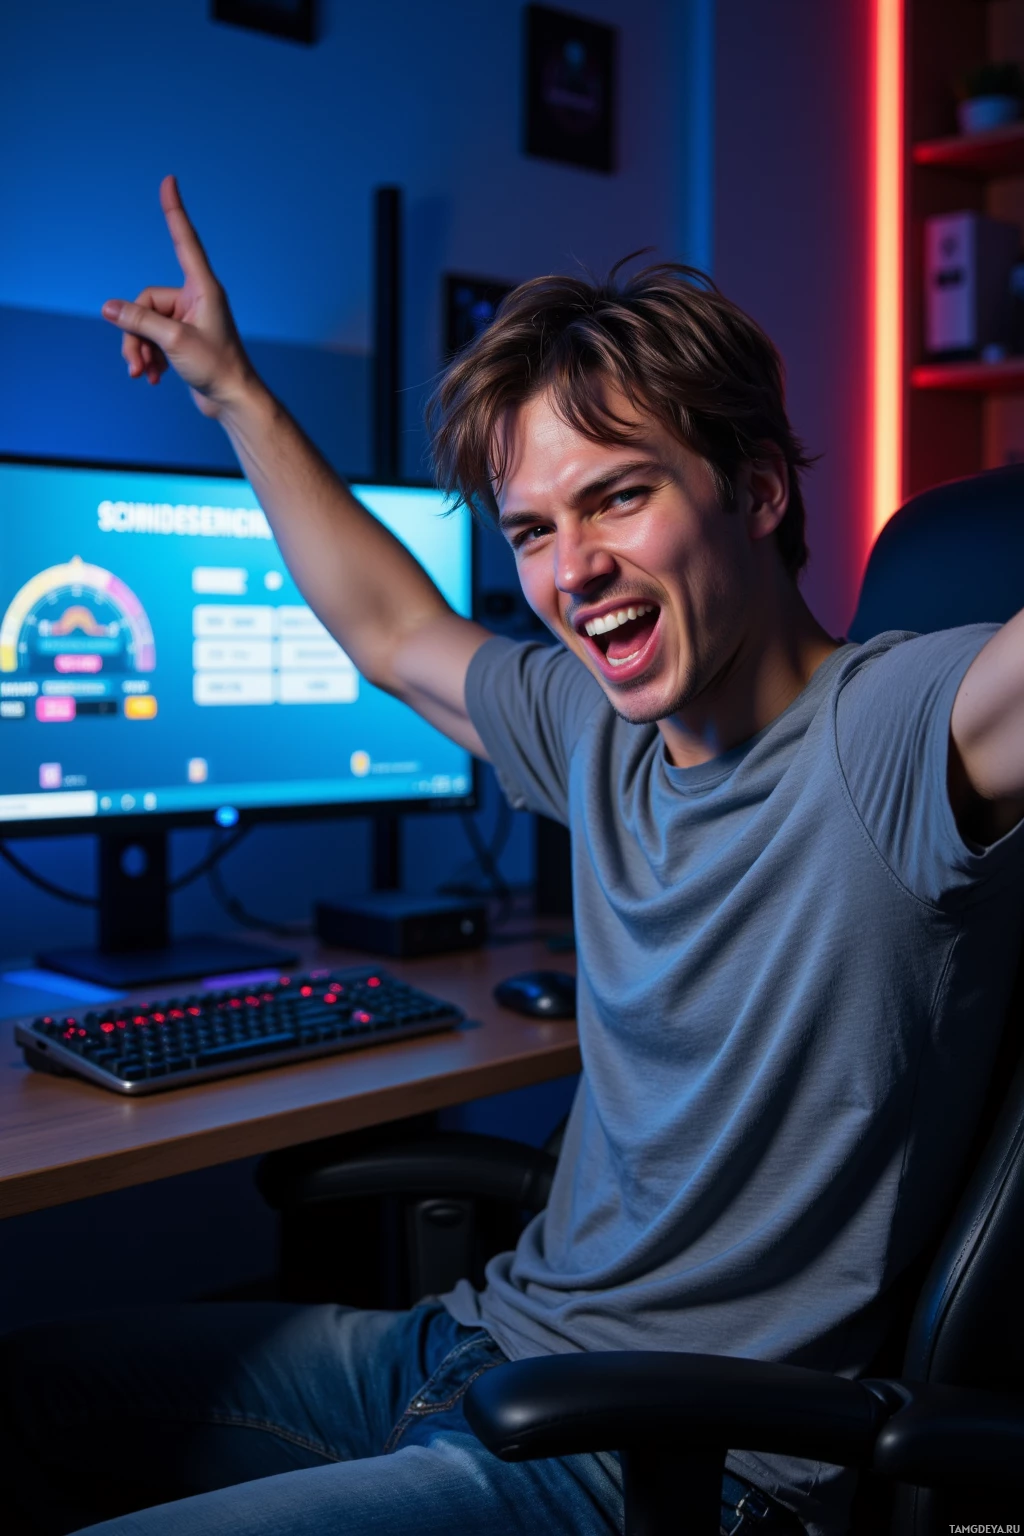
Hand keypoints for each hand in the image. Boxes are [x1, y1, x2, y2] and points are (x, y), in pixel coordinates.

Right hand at [101, 175, 253, 417]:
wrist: (233, 402)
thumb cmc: (216, 368)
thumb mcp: (172, 342)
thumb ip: (138, 321)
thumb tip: (108, 308)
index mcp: (203, 288)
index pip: (184, 240)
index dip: (174, 211)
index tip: (169, 181)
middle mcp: (196, 299)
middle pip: (145, 302)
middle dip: (135, 333)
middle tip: (136, 363)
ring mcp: (189, 319)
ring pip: (145, 323)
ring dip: (139, 349)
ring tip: (142, 373)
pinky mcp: (183, 339)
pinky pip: (153, 339)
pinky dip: (149, 357)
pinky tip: (152, 378)